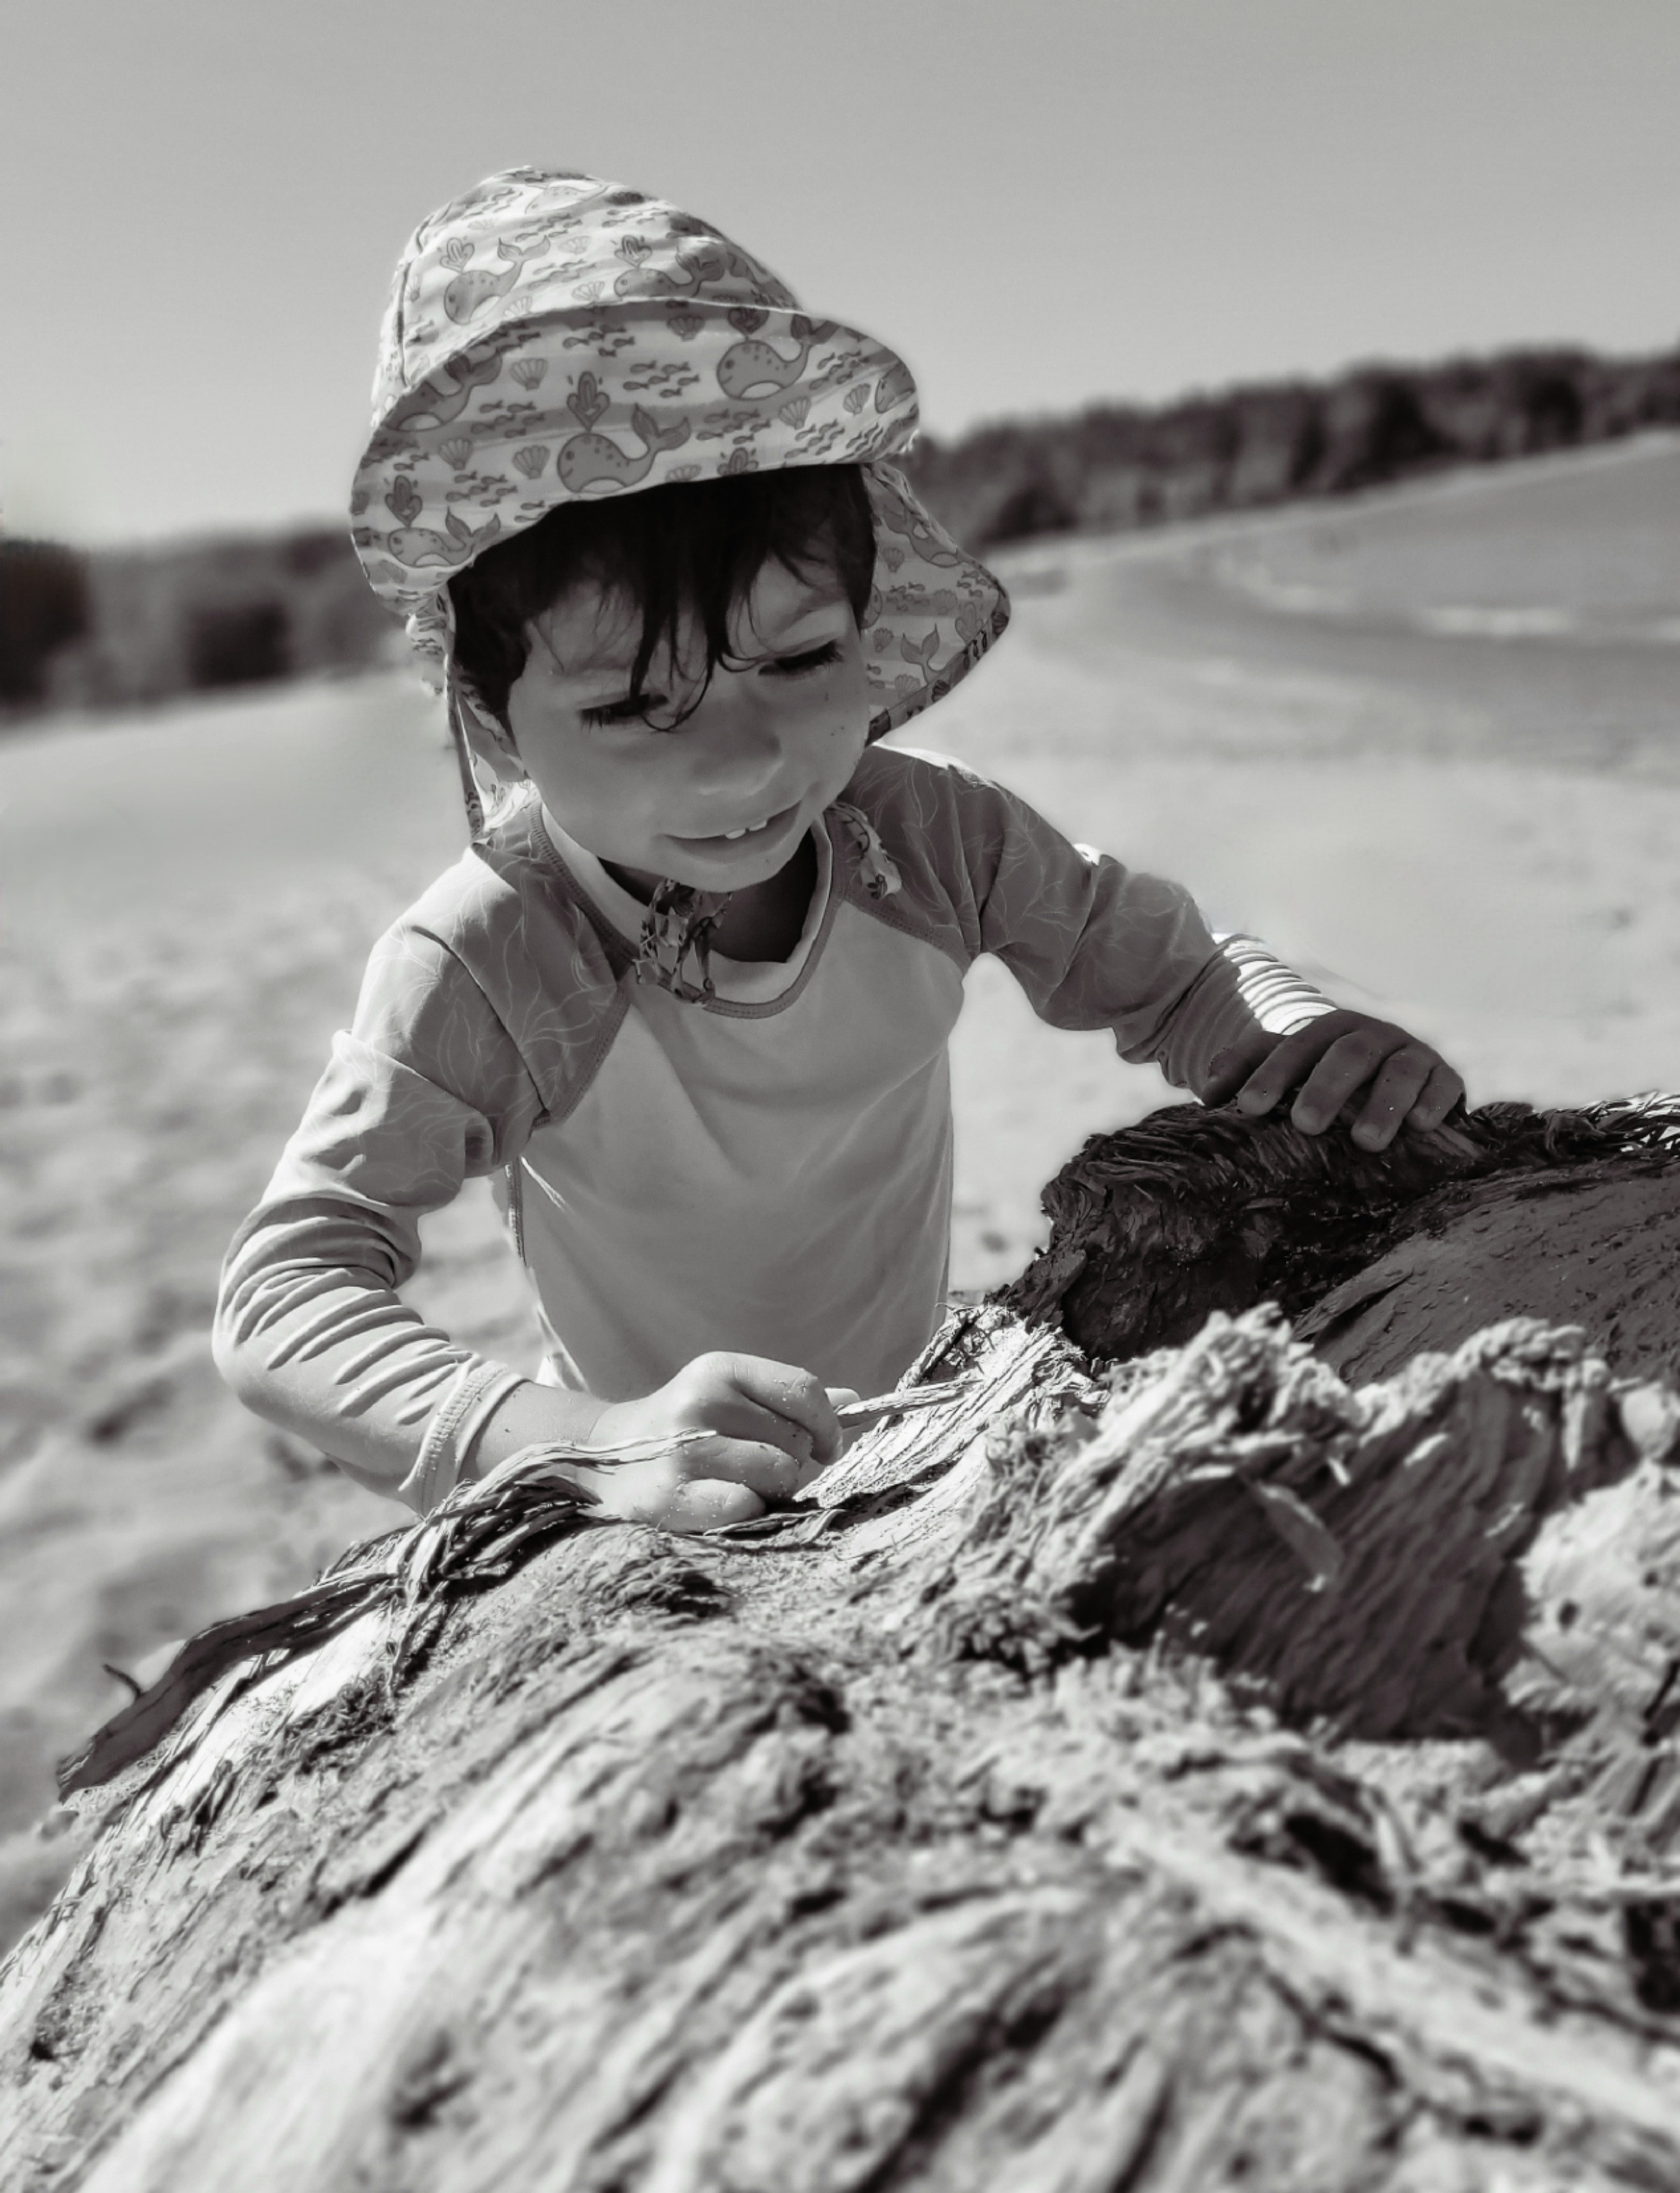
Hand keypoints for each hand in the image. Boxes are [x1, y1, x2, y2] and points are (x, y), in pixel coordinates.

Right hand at [571, 1353, 855, 1533]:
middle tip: (761, 1467)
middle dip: (793, 1462)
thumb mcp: (730, 1397)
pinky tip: (723, 1504)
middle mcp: (699, 1403)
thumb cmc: (686, 1428)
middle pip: (795, 1440)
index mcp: (718, 1370)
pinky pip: (745, 1508)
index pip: (803, 1390)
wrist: (602, 1458)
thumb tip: (857, 1401)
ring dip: (773, 1490)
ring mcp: (682, 1450)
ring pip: (777, 1475)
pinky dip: (747, 1511)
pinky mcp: (668, 1497)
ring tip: (741, 1484)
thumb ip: (791, 1400)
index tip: (827, 1446)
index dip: (829, 1425)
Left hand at [1203, 1011, 1465, 1152]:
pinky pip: (1444, 1084)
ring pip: (1399, 1070)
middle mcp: (1370, 1037)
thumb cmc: (1333, 1080)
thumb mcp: (1293, 1068)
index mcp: (1327, 1033)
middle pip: (1347, 1054)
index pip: (1295, 1047)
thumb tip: (1207, 1089)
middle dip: (1325, 1088)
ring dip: (1383, 1104)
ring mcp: (1411, 1054)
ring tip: (1366, 1142)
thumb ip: (1250, 1068)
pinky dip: (1434, 1102)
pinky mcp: (1445, 1076)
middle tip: (1305, 1125)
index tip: (1248, 1107)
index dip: (1271, 1074)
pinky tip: (1422, 1126)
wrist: (1403, 1077)